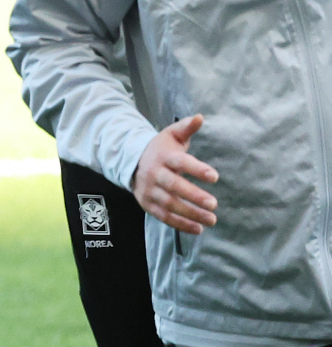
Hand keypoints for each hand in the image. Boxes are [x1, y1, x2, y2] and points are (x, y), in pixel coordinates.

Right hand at [132, 115, 218, 234]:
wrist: (132, 162)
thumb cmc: (160, 149)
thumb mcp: (171, 135)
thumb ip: (186, 128)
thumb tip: (201, 117)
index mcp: (163, 157)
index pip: (180, 163)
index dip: (197, 169)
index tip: (215, 177)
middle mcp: (154, 174)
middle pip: (173, 186)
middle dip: (193, 195)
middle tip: (214, 204)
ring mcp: (150, 190)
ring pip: (169, 204)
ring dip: (191, 213)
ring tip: (212, 219)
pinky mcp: (148, 204)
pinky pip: (164, 217)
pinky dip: (181, 224)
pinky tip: (198, 229)